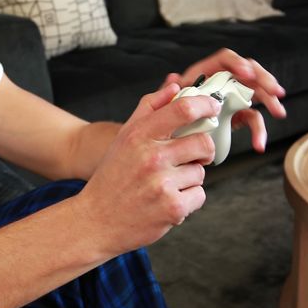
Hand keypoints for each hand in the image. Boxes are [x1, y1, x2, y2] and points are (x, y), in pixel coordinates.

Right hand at [75, 83, 218, 254]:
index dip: (204, 105)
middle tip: (190, 158)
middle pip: (203, 143)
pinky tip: (167, 202)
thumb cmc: (112, 178)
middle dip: (202, 151)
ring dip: (189, 179)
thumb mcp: (124, 138)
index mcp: (139, 136)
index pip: (182, 110)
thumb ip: (149, 109)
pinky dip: (188, 201)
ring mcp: (162, 184)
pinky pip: (199, 196)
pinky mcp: (172, 208)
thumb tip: (174, 86)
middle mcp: (151, 157)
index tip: (212, 107)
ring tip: (166, 185)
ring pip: (200, 172)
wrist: (95, 221)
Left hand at [160, 48, 285, 153]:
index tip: (247, 74)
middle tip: (274, 91)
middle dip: (263, 79)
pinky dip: (259, 131)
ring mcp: (230, 98)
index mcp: (203, 74)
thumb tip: (173, 79)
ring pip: (255, 93)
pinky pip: (252, 119)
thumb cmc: (163, 117)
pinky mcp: (236, 116)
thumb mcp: (162, 104)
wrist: (166, 139)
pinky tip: (259, 144)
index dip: (237, 63)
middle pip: (247, 72)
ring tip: (279, 112)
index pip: (224, 60)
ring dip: (270, 100)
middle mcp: (220, 82)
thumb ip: (166, 92)